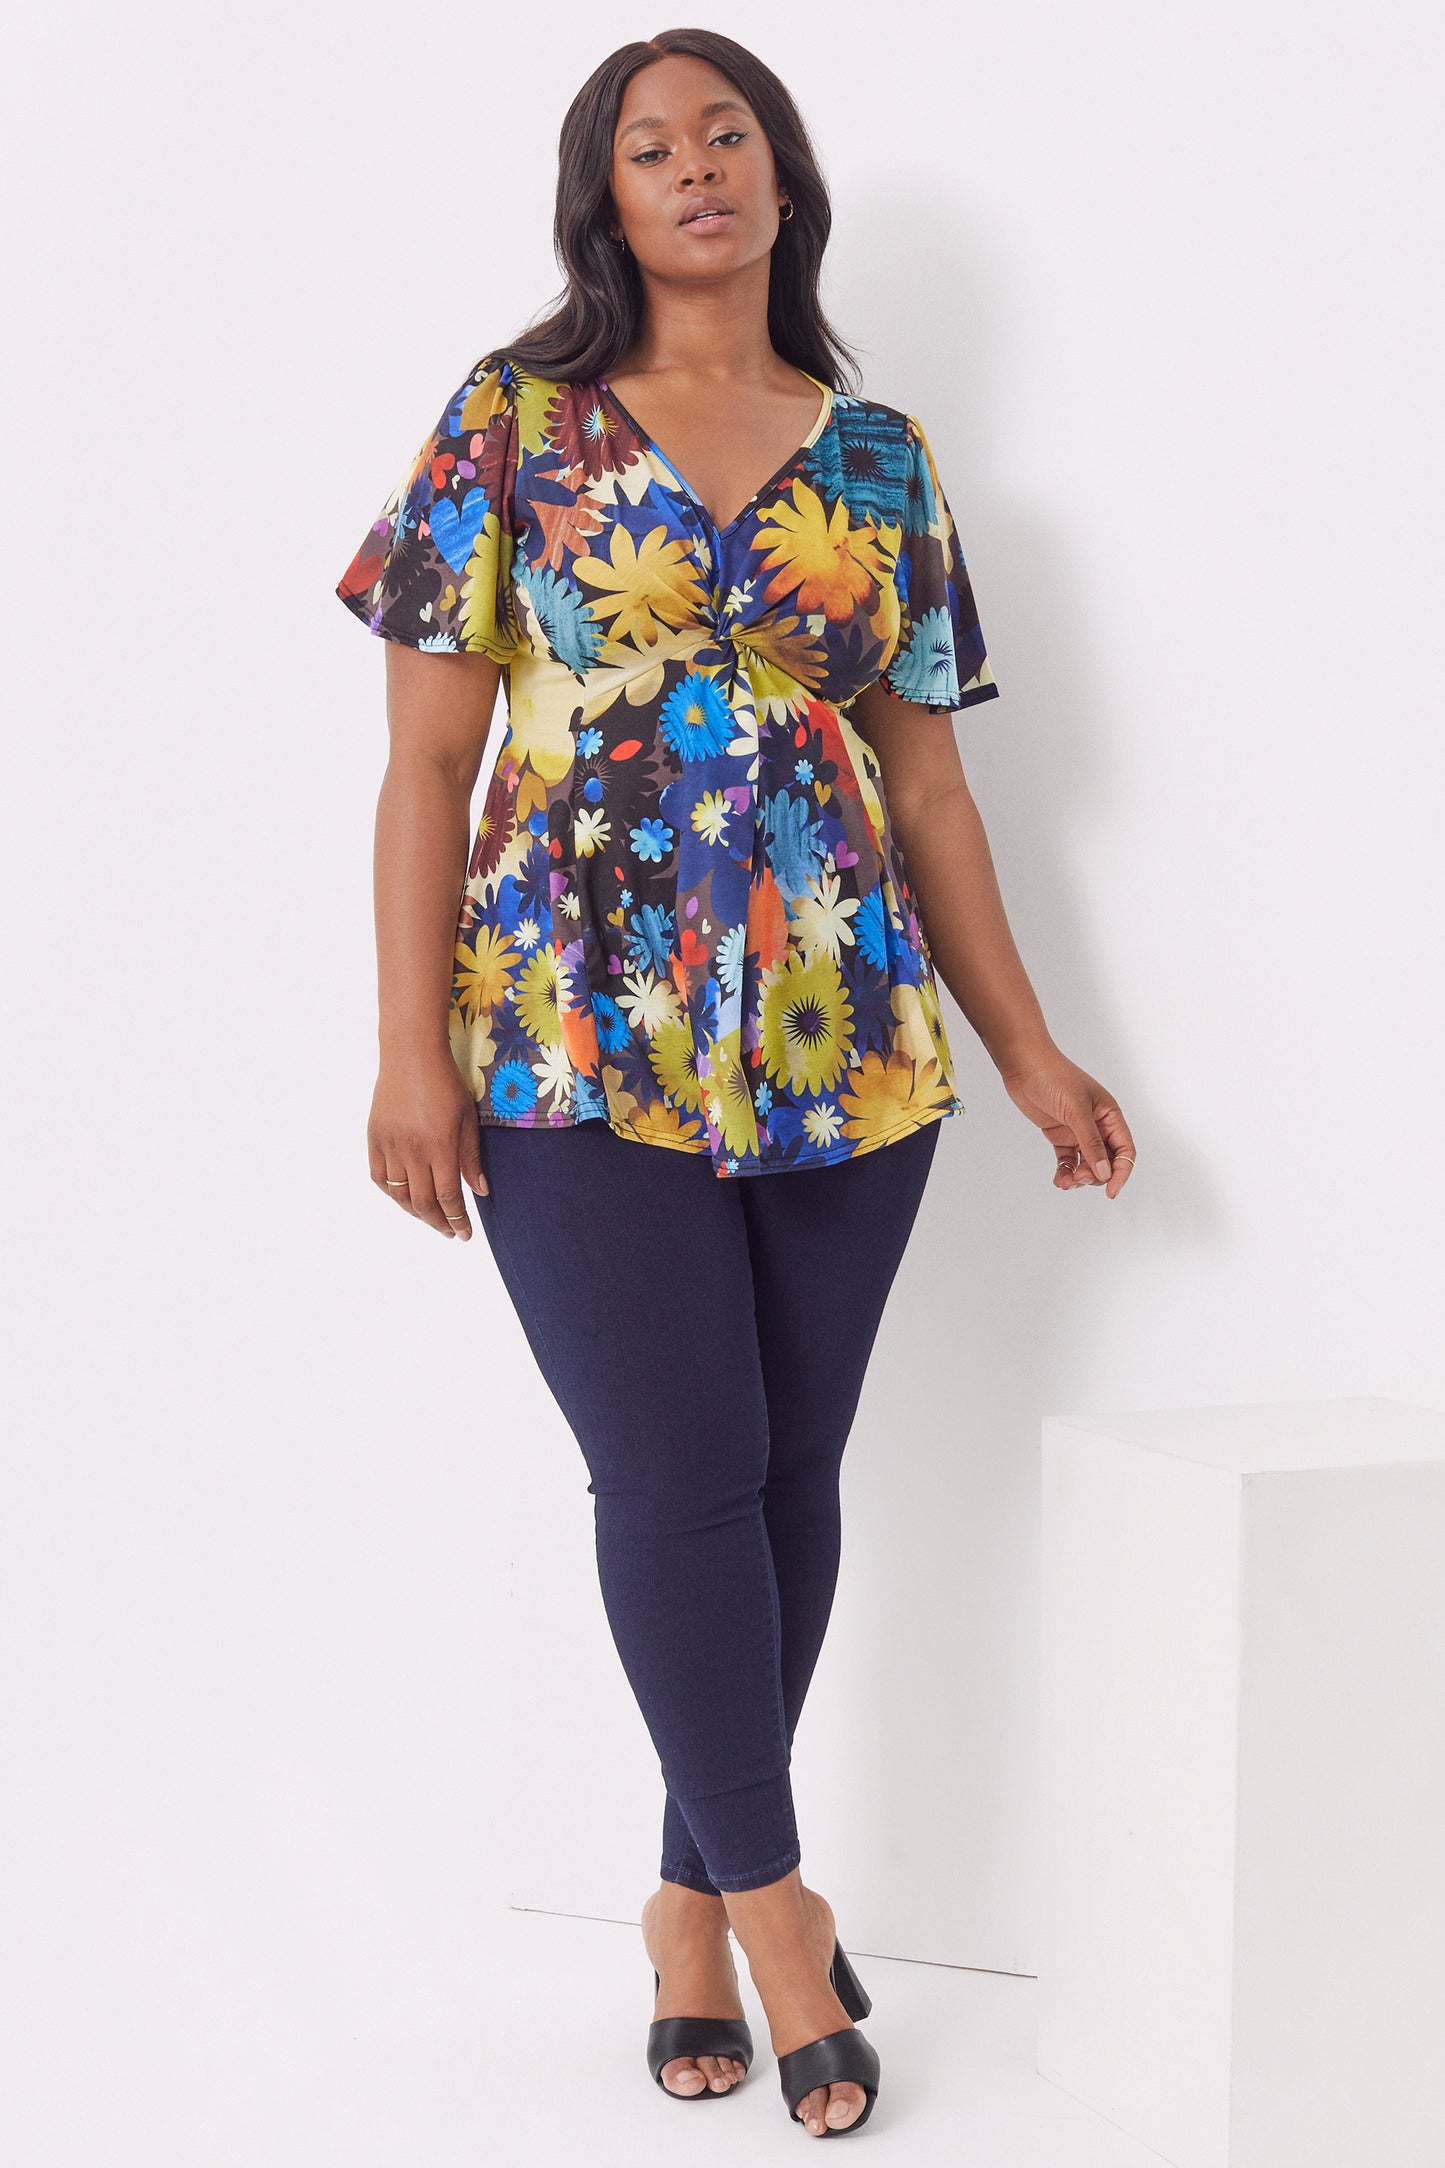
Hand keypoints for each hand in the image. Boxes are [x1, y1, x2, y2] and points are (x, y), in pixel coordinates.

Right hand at [367, 1048, 487, 1237]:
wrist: (411, 1056)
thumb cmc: (446, 1084)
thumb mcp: (467, 1119)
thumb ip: (471, 1158)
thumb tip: (480, 1192)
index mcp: (440, 1147)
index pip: (448, 1197)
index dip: (457, 1220)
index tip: (464, 1233)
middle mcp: (412, 1151)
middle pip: (423, 1202)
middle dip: (438, 1223)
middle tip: (449, 1231)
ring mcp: (390, 1145)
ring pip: (399, 1194)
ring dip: (415, 1212)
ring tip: (430, 1217)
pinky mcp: (374, 1138)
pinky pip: (379, 1177)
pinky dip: (391, 1193)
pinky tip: (404, 1197)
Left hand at [996, 1042, 1135, 1196]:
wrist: (1024, 1066)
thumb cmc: (1054, 1078)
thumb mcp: (1076, 1111)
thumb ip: (1091, 1143)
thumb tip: (1104, 1173)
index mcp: (1109, 1115)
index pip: (1124, 1150)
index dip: (1121, 1172)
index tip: (1110, 1191)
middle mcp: (1097, 1125)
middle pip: (1106, 1161)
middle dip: (1095, 1175)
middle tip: (1079, 1178)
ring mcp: (1078, 1130)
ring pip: (1086, 1163)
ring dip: (1079, 1176)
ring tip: (1066, 1182)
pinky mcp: (1060, 1134)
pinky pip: (1068, 1160)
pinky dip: (1065, 1172)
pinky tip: (1059, 1180)